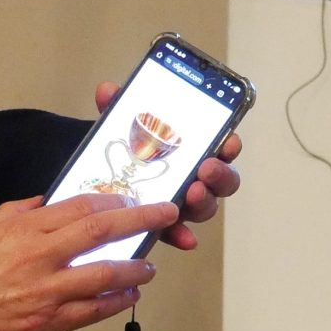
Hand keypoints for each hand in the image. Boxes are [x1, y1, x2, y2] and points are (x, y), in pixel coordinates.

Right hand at [0, 193, 176, 330]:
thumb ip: (17, 214)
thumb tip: (46, 204)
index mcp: (23, 230)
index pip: (79, 207)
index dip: (113, 201)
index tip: (132, 198)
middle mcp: (40, 256)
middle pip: (101, 232)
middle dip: (141, 220)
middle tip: (166, 214)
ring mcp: (47, 292)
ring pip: (105, 274)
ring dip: (135, 268)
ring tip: (149, 265)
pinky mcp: (48, 324)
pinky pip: (93, 311)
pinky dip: (116, 302)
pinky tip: (129, 296)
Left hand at [95, 81, 241, 249]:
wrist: (100, 174)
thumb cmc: (126, 148)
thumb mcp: (121, 124)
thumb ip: (118, 108)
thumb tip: (107, 91)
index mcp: (193, 149)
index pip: (221, 146)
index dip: (229, 145)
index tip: (229, 141)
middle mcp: (195, 177)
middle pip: (222, 179)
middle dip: (220, 174)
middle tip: (206, 168)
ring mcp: (182, 203)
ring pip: (205, 206)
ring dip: (203, 201)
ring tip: (192, 193)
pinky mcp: (164, 225)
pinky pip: (177, 232)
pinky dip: (182, 235)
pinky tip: (185, 239)